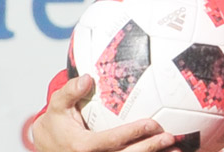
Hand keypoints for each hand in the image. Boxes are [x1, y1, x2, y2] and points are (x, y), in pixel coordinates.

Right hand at [31, 74, 177, 151]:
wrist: (46, 145)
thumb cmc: (55, 123)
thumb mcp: (57, 105)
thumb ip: (70, 91)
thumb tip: (87, 78)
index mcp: (81, 146)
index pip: (110, 141)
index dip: (131, 133)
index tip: (152, 123)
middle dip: (149, 148)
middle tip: (170, 137)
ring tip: (176, 150)